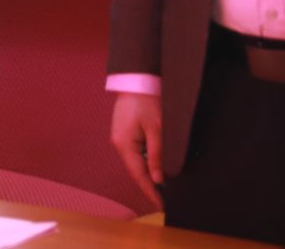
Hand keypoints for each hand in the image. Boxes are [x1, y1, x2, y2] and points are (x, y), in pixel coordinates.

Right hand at [109, 92, 164, 209]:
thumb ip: (157, 155)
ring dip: (148, 172)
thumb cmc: (147, 101)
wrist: (137, 80)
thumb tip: (158, 178)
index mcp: (123, 144)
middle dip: (150, 184)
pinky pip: (135, 152)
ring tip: (164, 184)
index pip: (138, 175)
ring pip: (136, 162)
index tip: (161, 205)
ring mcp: (120, 137)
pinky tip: (156, 165)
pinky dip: (146, 160)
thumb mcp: (157, 129)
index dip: (150, 191)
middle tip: (166, 198)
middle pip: (135, 170)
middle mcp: (118, 143)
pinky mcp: (124, 132)